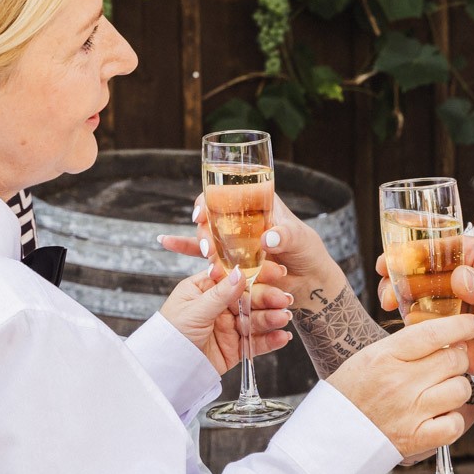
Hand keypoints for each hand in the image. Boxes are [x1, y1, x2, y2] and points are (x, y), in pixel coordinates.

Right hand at [159, 194, 338, 292]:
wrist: (309, 281)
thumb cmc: (308, 253)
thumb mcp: (302, 240)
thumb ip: (287, 237)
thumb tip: (268, 238)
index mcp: (259, 204)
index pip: (228, 192)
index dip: (210, 198)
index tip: (202, 212)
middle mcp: (242, 219)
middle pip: (212, 214)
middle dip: (204, 227)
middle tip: (208, 246)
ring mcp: (234, 239)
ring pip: (207, 234)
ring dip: (200, 243)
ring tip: (207, 257)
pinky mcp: (231, 260)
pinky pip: (204, 253)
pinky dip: (184, 246)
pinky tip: (165, 241)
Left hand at [160, 265, 292, 372]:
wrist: (167, 371)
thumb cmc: (170, 336)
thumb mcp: (194, 311)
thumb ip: (219, 294)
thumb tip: (240, 273)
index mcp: (205, 289)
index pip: (234, 277)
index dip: (255, 274)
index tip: (275, 272)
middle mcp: (219, 306)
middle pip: (249, 298)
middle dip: (268, 298)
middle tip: (283, 299)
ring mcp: (229, 326)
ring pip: (256, 320)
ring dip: (272, 318)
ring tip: (283, 319)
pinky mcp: (235, 347)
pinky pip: (256, 342)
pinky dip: (271, 340)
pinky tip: (282, 337)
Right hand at [329, 313, 473, 460]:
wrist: (330, 437)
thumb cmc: (350, 395)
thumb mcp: (370, 357)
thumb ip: (405, 346)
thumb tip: (444, 336)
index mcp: (385, 356)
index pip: (433, 333)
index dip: (461, 325)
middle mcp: (400, 382)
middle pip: (454, 359)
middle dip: (458, 358)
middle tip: (448, 363)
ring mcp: (411, 412)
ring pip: (461, 389)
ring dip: (457, 388)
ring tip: (440, 390)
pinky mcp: (418, 439)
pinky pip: (455, 423)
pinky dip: (454, 419)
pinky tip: (441, 414)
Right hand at [377, 236, 473, 388]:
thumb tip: (460, 277)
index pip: (439, 244)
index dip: (413, 248)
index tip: (393, 256)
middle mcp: (458, 274)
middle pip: (420, 265)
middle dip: (398, 270)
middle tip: (385, 281)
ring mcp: (447, 299)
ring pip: (415, 288)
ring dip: (397, 292)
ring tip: (388, 302)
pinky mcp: (441, 322)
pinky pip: (418, 315)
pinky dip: (405, 315)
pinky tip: (398, 319)